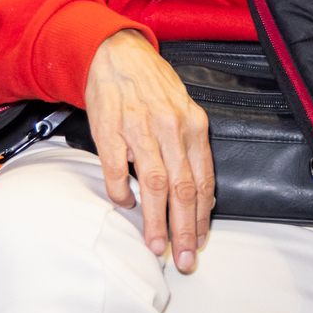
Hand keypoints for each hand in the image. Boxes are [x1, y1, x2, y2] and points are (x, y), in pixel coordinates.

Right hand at [83, 28, 213, 270]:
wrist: (117, 53)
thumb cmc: (152, 86)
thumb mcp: (183, 111)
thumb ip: (192, 150)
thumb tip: (200, 195)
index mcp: (193, 125)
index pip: (203, 181)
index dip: (202, 216)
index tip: (200, 242)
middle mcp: (170, 128)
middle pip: (182, 188)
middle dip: (184, 229)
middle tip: (185, 259)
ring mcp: (139, 128)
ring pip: (153, 183)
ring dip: (156, 220)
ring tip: (156, 245)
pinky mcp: (110, 129)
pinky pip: (117, 169)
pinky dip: (121, 192)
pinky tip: (126, 204)